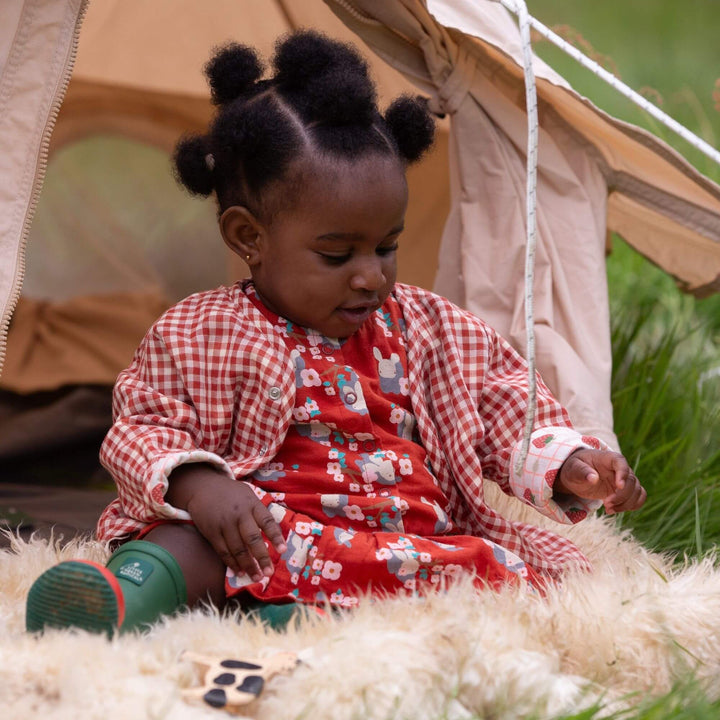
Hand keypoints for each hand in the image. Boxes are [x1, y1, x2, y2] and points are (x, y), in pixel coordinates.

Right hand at [167, 464, 285, 580]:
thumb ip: (259, 512)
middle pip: (252, 538)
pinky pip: (223, 551)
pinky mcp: (211, 532)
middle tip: (268, 572)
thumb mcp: (248, 495)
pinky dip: (232, 563)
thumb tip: (274, 534)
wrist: (203, 487)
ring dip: (248, 565)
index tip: (282, 550)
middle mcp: (239, 514)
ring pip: (237, 549)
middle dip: (262, 557)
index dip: (275, 536)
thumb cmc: (231, 494)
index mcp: (252, 504)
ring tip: (256, 577)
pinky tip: (239, 571)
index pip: (267, 521)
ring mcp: (224, 523)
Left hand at [555, 449, 645, 514]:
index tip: (618, 486)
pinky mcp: (624, 490)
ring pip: (637, 491)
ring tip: (608, 509)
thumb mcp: (573, 469)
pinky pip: (638, 497)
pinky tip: (614, 510)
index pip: (621, 462)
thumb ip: (582, 472)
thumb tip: (593, 478)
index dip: (623, 473)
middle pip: (631, 481)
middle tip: (606, 504)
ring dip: (626, 503)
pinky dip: (631, 506)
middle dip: (621, 496)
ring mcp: (624, 480)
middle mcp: (619, 468)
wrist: (576, 475)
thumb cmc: (574, 468)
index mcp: (608, 458)